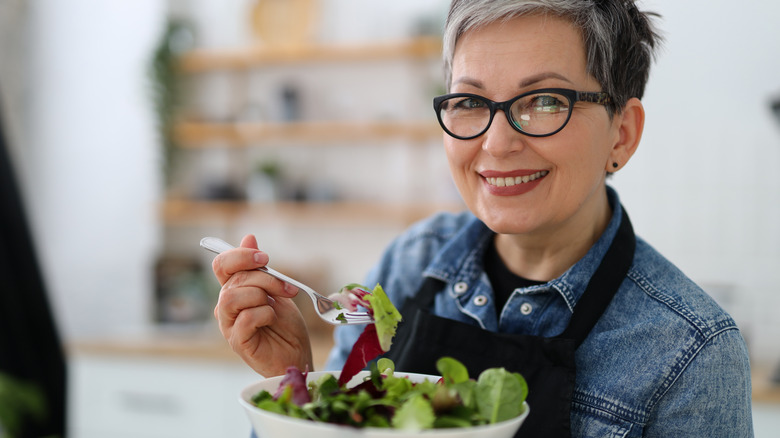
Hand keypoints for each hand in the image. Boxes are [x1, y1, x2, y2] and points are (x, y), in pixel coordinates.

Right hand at [212, 234, 312, 375]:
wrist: (297, 355)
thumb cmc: (285, 325)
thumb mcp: (277, 290)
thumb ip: (260, 269)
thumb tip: (249, 237)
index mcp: (233, 290)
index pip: (222, 264)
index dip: (240, 256)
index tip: (264, 258)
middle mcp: (226, 306)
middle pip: (234, 279)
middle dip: (266, 278)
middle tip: (286, 289)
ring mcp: (228, 325)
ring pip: (233, 297)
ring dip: (261, 295)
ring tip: (276, 306)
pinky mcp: (237, 341)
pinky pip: (245, 318)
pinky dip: (264, 314)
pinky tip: (272, 320)